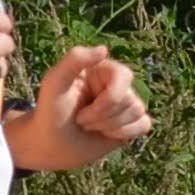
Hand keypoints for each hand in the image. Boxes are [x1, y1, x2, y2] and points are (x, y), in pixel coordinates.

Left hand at [20, 42, 150, 164]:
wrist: (50, 145)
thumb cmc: (50, 112)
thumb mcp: (54, 83)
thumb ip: (74, 59)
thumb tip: (104, 49)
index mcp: (101, 68)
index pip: (124, 76)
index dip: (107, 101)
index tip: (79, 114)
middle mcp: (116, 82)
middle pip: (130, 99)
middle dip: (103, 117)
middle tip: (80, 121)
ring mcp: (125, 102)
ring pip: (137, 112)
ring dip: (109, 127)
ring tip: (89, 127)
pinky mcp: (131, 121)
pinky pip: (145, 124)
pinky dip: (125, 133)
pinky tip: (106, 134)